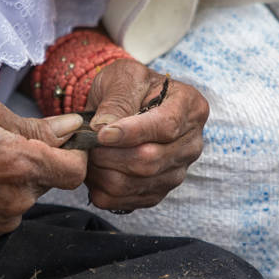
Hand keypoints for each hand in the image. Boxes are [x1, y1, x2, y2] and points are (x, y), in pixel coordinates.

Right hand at [0, 98, 86, 241]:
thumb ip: (36, 126)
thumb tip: (70, 127)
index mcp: (22, 164)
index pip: (76, 171)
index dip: (76, 156)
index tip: (63, 144)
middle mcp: (17, 198)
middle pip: (50, 182)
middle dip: (40, 163)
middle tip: (9, 146)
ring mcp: (1, 219)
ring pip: (28, 197)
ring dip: (19, 181)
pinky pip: (8, 212)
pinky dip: (1, 197)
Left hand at [84, 59, 208, 210]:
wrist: (124, 105)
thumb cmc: (128, 86)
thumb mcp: (122, 77)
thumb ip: (116, 99)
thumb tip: (104, 127)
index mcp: (190, 107)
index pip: (166, 126)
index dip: (131, 133)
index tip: (101, 133)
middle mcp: (191, 143)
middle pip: (150, 160)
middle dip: (110, 154)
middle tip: (87, 143)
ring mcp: (176, 171)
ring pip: (135, 183)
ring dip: (102, 172)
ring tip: (88, 154)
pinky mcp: (157, 192)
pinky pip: (126, 201)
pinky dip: (101, 188)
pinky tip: (94, 170)